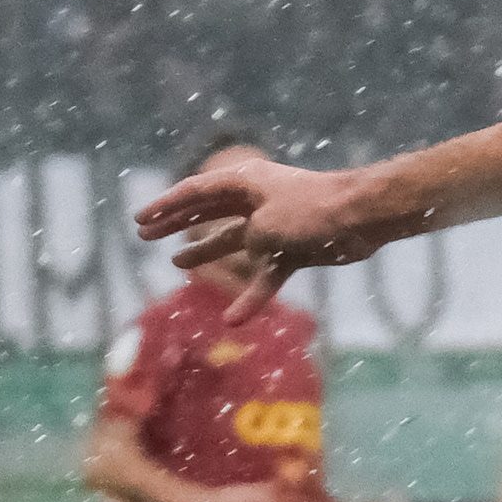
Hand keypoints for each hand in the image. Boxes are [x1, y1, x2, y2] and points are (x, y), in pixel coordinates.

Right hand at [134, 157, 407, 321]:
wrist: (362, 218)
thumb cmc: (312, 211)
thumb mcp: (266, 225)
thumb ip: (248, 239)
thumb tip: (252, 252)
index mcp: (244, 182)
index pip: (194, 192)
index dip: (165, 206)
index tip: (140, 220)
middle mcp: (255, 201)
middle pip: (208, 212)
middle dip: (177, 223)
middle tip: (145, 235)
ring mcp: (275, 226)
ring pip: (233, 241)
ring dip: (207, 253)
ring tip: (179, 264)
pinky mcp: (294, 250)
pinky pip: (267, 276)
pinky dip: (254, 296)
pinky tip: (235, 319)